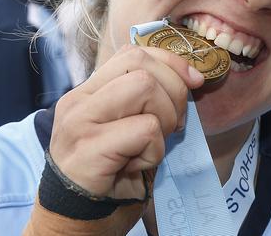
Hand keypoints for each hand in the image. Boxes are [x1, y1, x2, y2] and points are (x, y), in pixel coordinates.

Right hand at [49, 45, 203, 201]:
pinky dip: (155, 149)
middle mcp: (78, 100)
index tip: (193, 83)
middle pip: (142, 64)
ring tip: (153, 145)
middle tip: (172, 126)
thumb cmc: (111, 177)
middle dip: (174, 92)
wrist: (76, 226)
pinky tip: (139, 165)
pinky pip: (145, 129)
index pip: (134, 52)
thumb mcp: (129, 128)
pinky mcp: (87, 150)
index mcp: (88, 92)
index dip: (171, 62)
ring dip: (165, 118)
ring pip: (144, 87)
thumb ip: (146, 100)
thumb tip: (190, 77)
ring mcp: (78, 123)